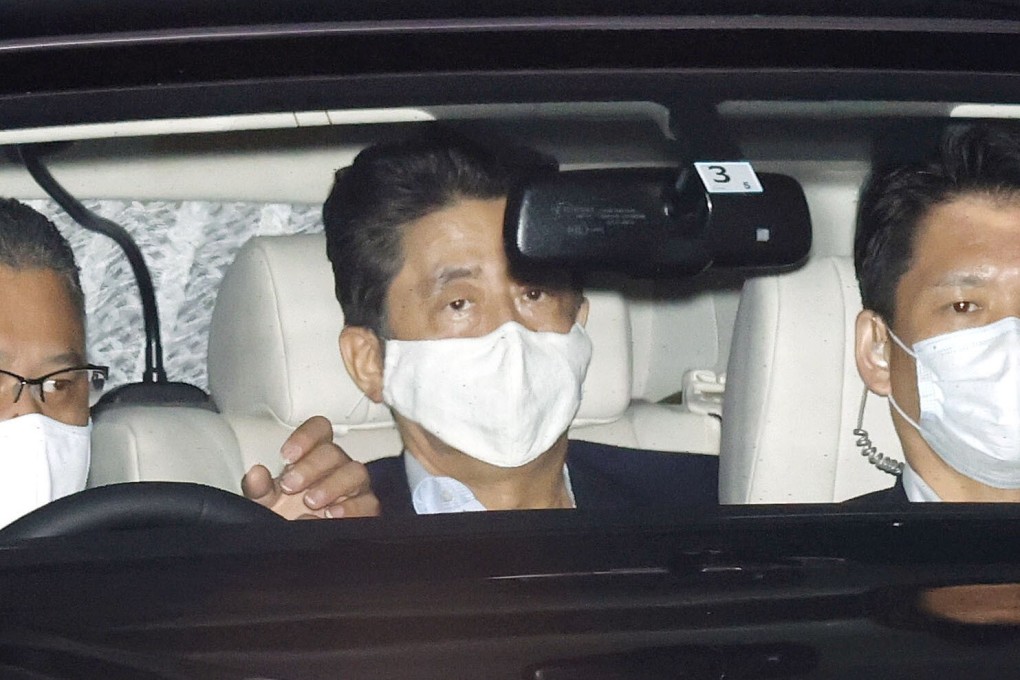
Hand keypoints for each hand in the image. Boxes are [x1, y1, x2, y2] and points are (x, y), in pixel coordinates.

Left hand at [241, 416, 380, 518]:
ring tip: (311, 501)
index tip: (287, 456)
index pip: (319, 430)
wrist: (298, 544)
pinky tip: (331, 514)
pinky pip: (369, 502)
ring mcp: (354, 487)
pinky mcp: (366, 508)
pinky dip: (351, 508)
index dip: (306, 437)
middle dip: (311, 467)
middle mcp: (337, 467)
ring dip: (332, 485)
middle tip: (291, 485)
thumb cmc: (287, 515)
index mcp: (314, 457)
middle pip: (334, 451)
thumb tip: (255, 474)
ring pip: (356, 472)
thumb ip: (260, 487)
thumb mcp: (266, 502)